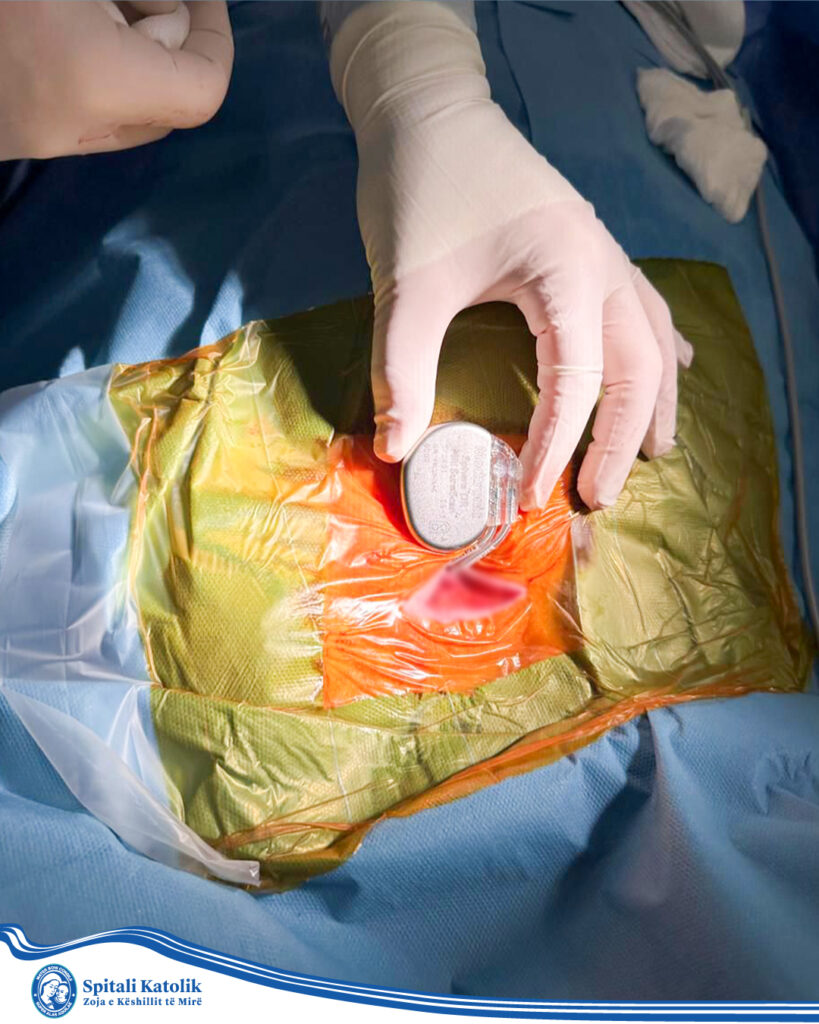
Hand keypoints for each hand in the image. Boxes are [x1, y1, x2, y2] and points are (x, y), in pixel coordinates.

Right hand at [0, 1, 232, 160]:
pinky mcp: (19, 138)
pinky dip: (97, 71)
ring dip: (131, 55)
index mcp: (97, 80)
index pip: (202, 90)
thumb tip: (178, 16)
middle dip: (169, 43)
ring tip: (90, 9)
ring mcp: (45, 141)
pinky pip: (89, 114)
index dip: (217, 41)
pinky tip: (67, 29)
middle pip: (169, 104)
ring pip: (130, 111)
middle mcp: (78, 129)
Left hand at [330, 1, 691, 509]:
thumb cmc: (419, 189)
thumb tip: (398, 450)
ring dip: (656, 399)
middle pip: (637, 366)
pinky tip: (675, 369)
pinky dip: (660, 350)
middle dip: (624, 438)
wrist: (429, 110)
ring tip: (654, 454)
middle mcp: (602, 262)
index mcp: (566, 269)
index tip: (531, 496)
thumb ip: (402, 367)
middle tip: (600, 497)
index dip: (557, 445)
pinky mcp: (590, 247)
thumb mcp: (406, 284)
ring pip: (654, 337)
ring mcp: (604, 252)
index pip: (577, 379)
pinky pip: (646, 308)